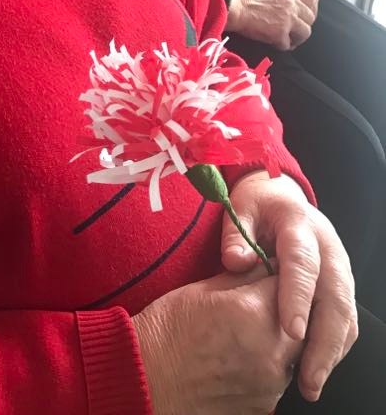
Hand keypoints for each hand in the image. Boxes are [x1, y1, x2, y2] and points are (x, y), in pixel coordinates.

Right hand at [133, 265, 301, 413]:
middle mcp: (271, 352)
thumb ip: (242, 276)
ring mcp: (271, 384)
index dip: (278, 273)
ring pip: (294, 351)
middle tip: (259, 301)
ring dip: (280, 337)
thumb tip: (265, 263)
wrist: (147, 382)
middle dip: (285, 307)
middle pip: (301, 321)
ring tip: (246, 331)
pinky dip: (268, 363)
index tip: (269, 271)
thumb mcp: (202, 289)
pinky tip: (240, 355)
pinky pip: (279, 376)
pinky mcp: (266, 405)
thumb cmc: (166, 332)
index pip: (288, 282)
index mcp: (254, 313)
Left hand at [222, 170, 357, 403]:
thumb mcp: (241, 207)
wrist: (281, 198)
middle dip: (324, 341)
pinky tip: (317, 368)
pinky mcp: (341, 285)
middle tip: (307, 378)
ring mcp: (339, 268)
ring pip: (346, 314)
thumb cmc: (258, 205)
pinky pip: (345, 320)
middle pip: (335, 298)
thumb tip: (236, 262)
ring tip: (311, 384)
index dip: (298, 296)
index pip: (302, 263)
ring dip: (332, 351)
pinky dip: (335, 346)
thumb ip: (236, 233)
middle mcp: (328, 249)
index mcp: (300, 226)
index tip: (292, 330)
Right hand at [226, 0, 315, 49]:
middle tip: (294, 30)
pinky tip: (275, 44)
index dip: (307, 9)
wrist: (233, 4)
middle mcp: (292, 4)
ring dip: (297, 37)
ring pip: (305, 32)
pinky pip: (287, 44)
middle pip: (310, 17)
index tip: (302, 15)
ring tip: (288, 40)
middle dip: (303, 24)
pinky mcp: (280, 34)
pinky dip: (282, 45)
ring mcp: (288, 20)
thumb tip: (283, 6)